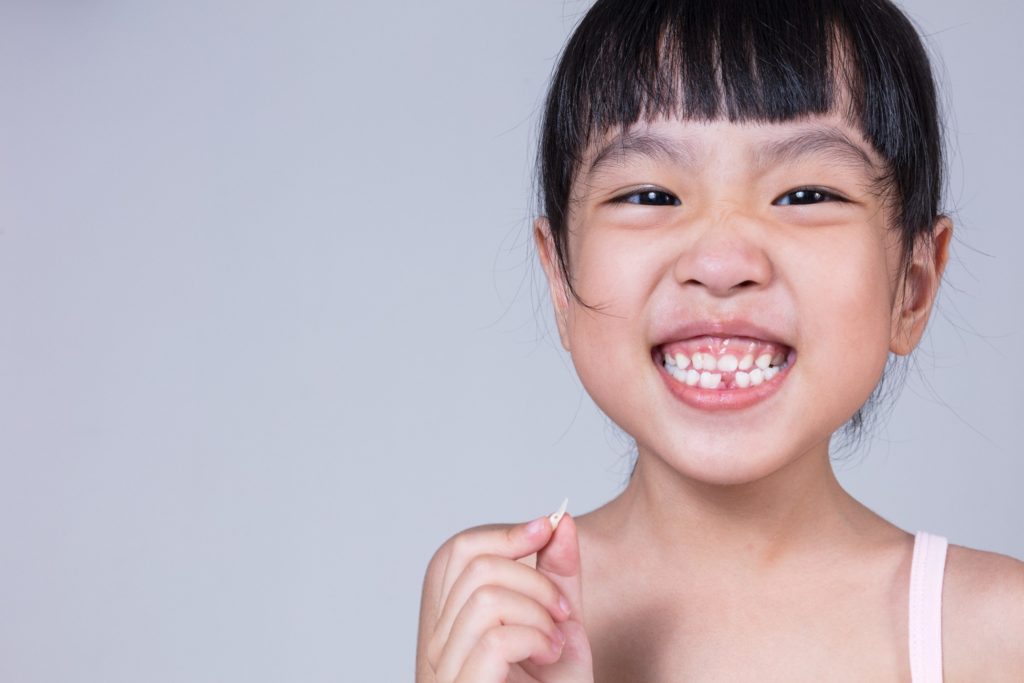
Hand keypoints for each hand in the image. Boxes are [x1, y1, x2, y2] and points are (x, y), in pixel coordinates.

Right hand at [419, 510, 593, 682]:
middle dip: (534, 578)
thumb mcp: (561, 625)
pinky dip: (535, 637)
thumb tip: (559, 521)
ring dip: (537, 612)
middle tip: (562, 612)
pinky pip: (495, 639)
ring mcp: (444, 670)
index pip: (458, 551)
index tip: (548, 530)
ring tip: (556, 641)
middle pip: (473, 565)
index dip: (506, 533)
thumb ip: (558, 575)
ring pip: (486, 599)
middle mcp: (437, 644)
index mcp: (452, 622)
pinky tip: (550, 656)